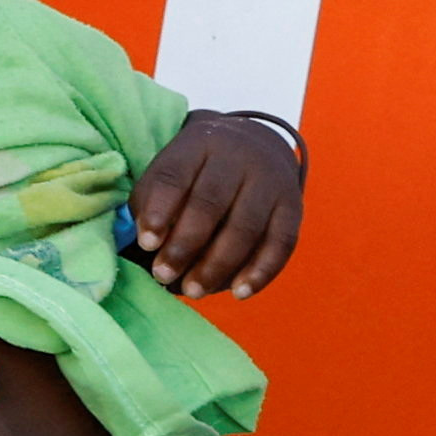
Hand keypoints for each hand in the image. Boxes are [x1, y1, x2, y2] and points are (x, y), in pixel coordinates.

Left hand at [132, 113, 301, 297]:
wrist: (256, 146)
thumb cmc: (199, 172)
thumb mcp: (172, 172)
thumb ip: (151, 203)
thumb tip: (143, 246)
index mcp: (199, 143)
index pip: (175, 175)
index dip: (159, 210)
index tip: (146, 243)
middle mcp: (238, 156)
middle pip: (210, 202)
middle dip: (184, 245)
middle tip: (163, 275)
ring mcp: (269, 180)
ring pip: (245, 227)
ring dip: (217, 265)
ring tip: (193, 290)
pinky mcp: (292, 206)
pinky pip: (280, 243)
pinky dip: (260, 271)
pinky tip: (239, 292)